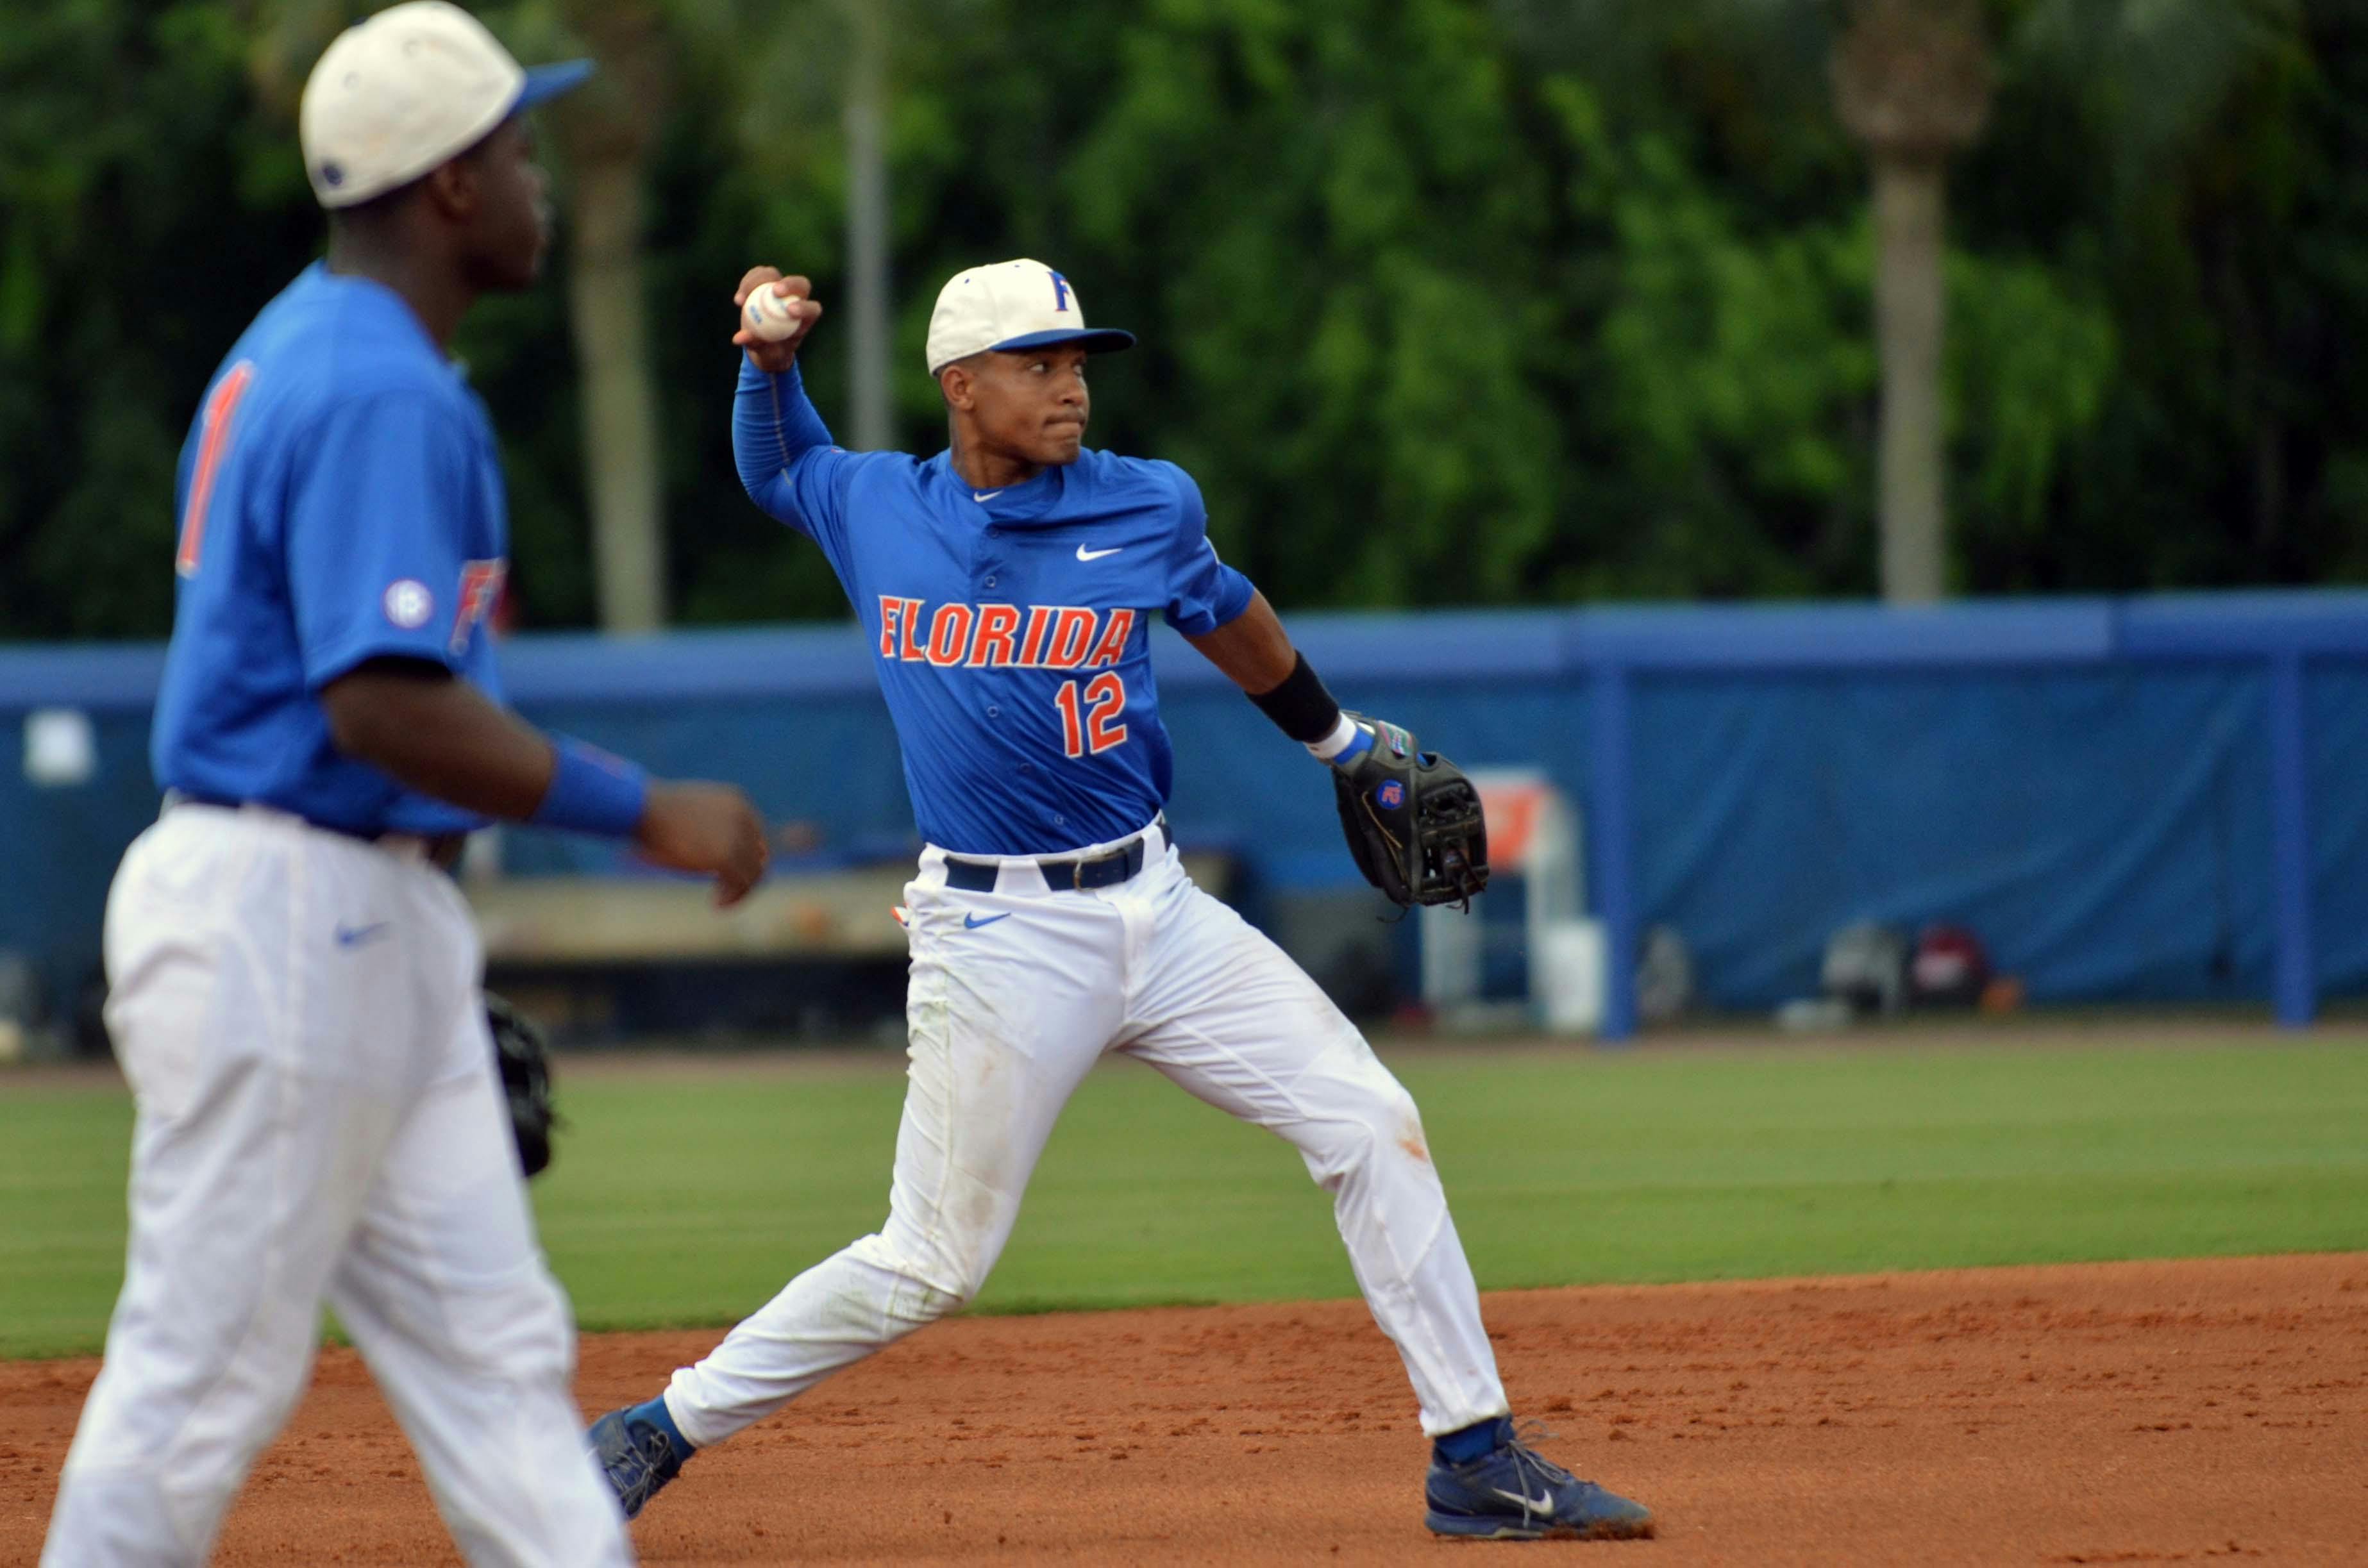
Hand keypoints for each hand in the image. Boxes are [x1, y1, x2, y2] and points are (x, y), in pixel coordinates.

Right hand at [635, 781, 770, 906]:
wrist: (637, 806)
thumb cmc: (650, 811)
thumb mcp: (689, 812)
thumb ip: (707, 827)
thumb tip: (707, 851)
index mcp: (736, 801)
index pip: (757, 835)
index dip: (749, 859)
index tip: (731, 875)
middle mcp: (743, 816)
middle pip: (760, 855)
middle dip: (746, 878)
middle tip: (727, 894)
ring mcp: (736, 835)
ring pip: (755, 873)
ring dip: (741, 892)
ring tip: (721, 902)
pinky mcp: (726, 855)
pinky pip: (742, 883)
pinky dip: (733, 897)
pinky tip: (716, 903)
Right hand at [732, 266, 823, 371]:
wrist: (763, 342)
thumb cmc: (770, 351)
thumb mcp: (765, 353)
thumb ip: (756, 344)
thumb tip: (738, 338)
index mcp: (806, 318)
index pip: (813, 309)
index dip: (804, 307)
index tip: (789, 311)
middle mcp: (796, 298)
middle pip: (800, 283)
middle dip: (790, 284)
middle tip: (774, 291)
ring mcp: (780, 288)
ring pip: (773, 275)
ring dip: (757, 281)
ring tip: (743, 299)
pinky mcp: (764, 282)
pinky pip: (755, 276)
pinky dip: (746, 284)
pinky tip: (738, 299)